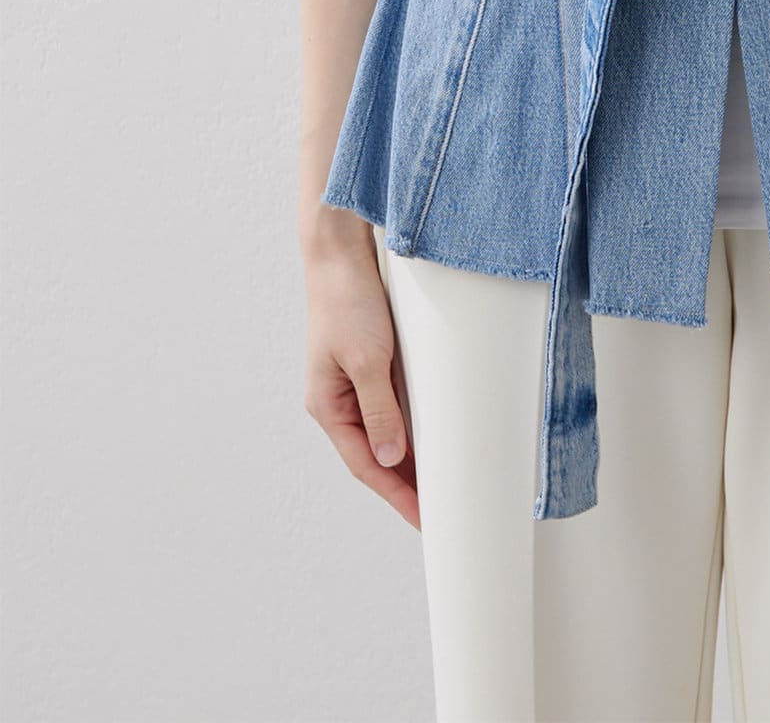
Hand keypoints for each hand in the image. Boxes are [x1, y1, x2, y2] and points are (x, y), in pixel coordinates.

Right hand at [302, 217, 419, 528]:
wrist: (341, 253)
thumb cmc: (348, 301)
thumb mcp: (368, 358)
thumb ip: (379, 409)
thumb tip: (390, 458)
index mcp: (328, 406)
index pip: (366, 464)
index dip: (396, 494)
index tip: (424, 518)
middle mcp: (339, 400)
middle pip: (375, 454)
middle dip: (404, 484)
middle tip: (440, 510)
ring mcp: (354, 382)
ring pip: (386, 432)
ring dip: (409, 457)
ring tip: (440, 483)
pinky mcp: (371, 363)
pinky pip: (393, 405)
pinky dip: (412, 425)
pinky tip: (432, 435)